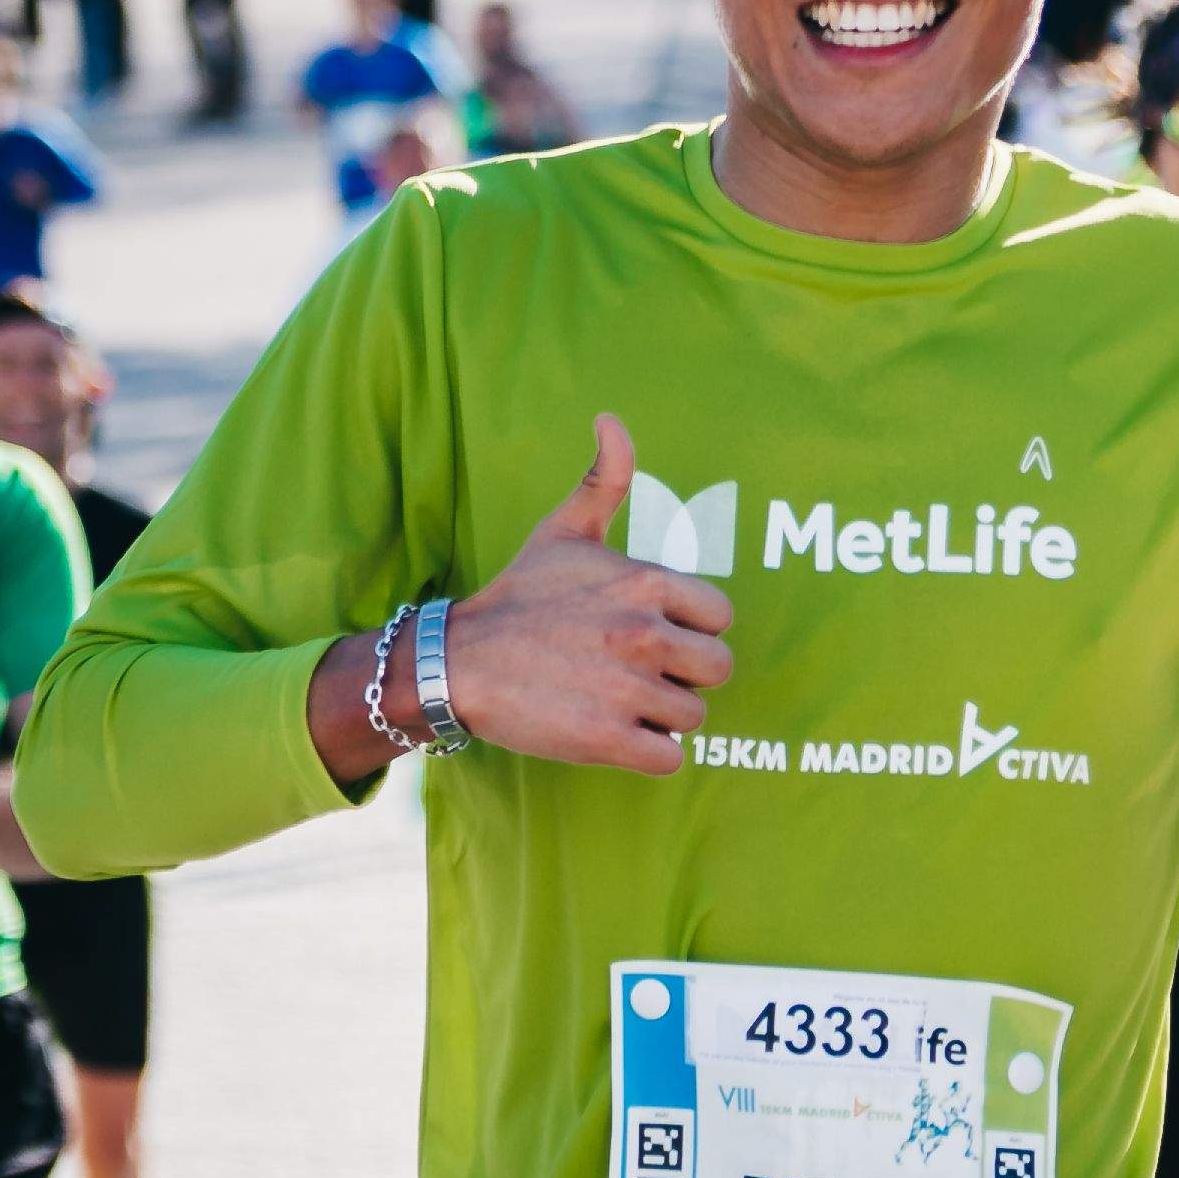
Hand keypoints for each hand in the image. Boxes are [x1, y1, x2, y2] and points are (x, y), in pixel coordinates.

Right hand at [439, 416, 735, 776]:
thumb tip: (611, 418)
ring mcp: (629, 689)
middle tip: (637, 672)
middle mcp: (646, 633)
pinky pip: (669, 758)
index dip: (690, 630)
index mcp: (647, 582)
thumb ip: (604, 478)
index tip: (651, 633)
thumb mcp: (563, 531)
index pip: (720, 618)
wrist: (458, 662)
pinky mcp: (610, 741)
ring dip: (660, 716)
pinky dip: (648, 753)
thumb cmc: (519, 597)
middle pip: (716, 670)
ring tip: (616, 701)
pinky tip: (614, 734)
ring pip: (692, 716)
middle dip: (683, 676)